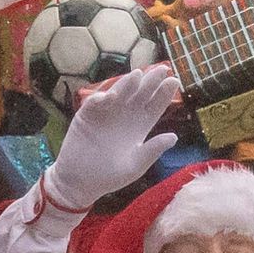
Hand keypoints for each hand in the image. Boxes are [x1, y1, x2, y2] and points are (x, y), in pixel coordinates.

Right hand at [45, 64, 183, 209]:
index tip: (174, 81)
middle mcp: (125, 117)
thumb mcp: (136, 165)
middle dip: (151, 82)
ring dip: (127, 84)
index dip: (164, 94)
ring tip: (138, 75)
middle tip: (162, 69)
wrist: (80, 183)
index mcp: (140, 127)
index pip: (155, 107)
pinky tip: (111, 96)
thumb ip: (152, 150)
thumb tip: (174, 136)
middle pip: (140, 95)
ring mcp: (106, 114)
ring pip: (119, 94)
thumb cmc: (110, 177)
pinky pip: (94, 103)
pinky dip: (101, 98)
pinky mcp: (86, 117)